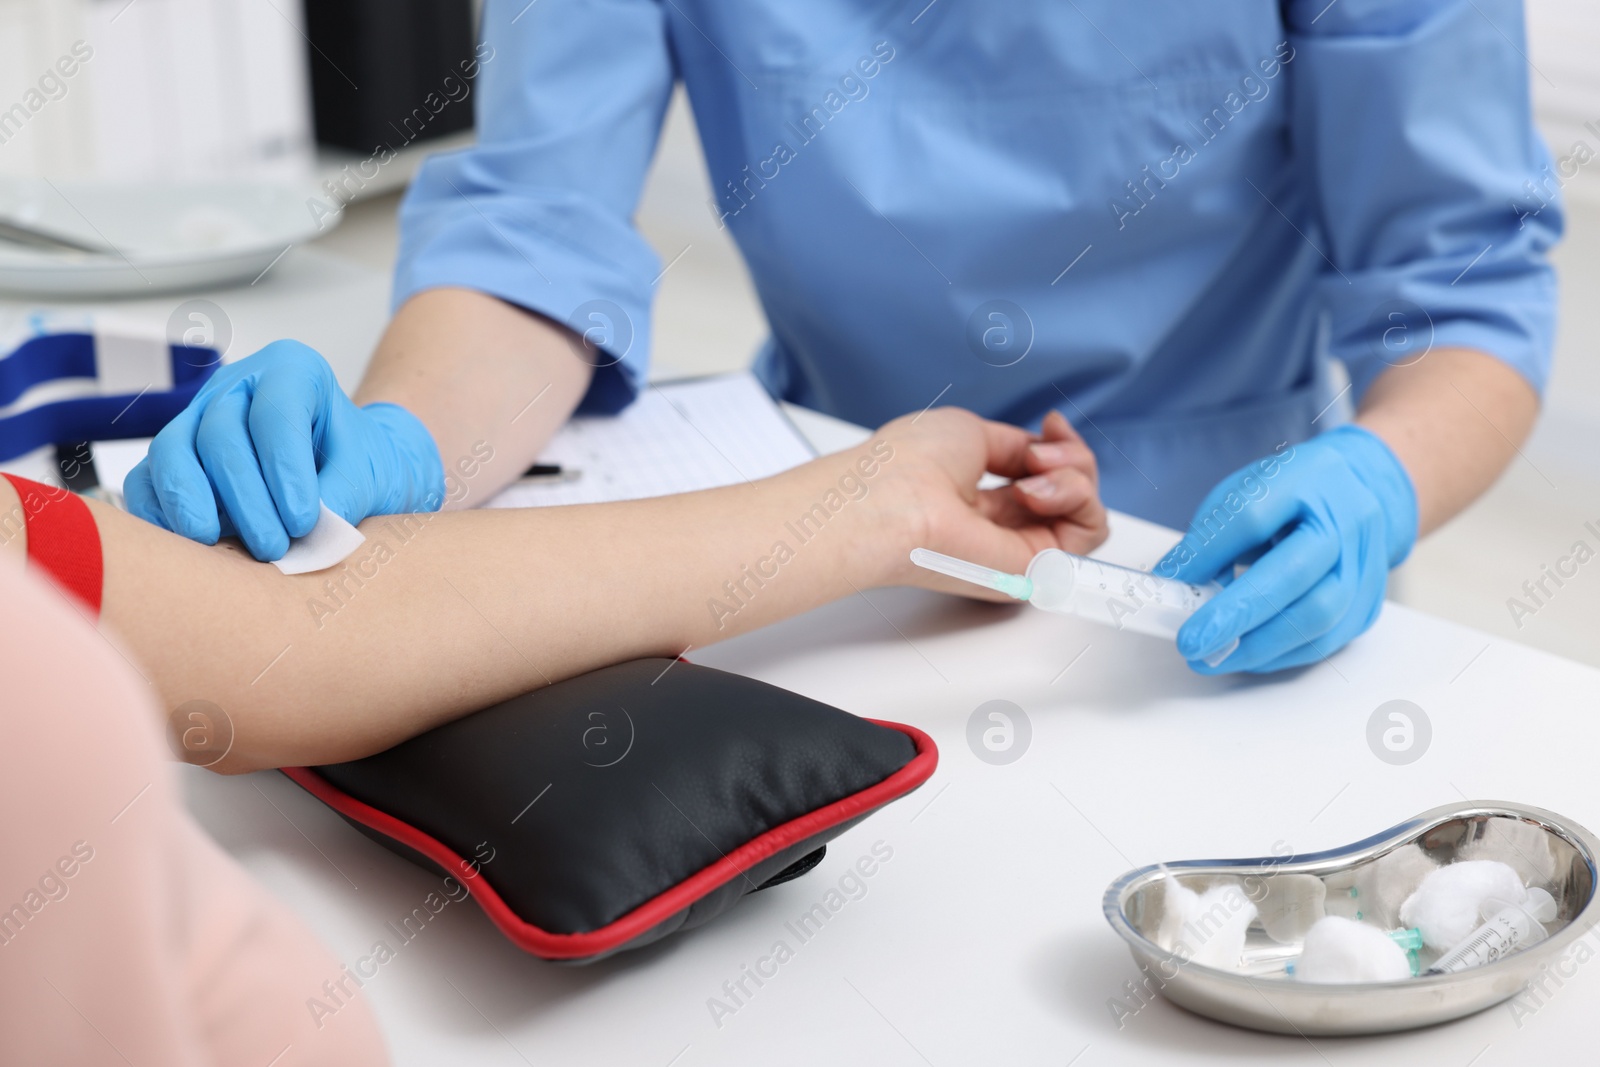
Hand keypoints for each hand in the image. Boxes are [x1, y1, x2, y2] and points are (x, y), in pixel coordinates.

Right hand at [125, 340, 444, 560]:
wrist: (347, 470)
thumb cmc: (359, 463)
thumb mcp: (370, 472)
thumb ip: (345, 495)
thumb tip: (312, 534)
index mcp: (292, 370)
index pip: (275, 413)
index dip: (284, 469)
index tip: (304, 521)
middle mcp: (237, 386)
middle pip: (220, 434)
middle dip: (244, 498)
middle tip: (272, 547)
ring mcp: (198, 418)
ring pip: (172, 451)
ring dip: (191, 503)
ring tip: (216, 545)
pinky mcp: (173, 456)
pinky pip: (146, 479)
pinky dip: (158, 511)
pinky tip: (184, 543)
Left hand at [867, 407, 1108, 594]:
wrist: (894, 501)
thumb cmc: (910, 465)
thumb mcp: (971, 433)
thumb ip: (1015, 447)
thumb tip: (1041, 449)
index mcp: (978, 494)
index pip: (1043, 474)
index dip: (1059, 444)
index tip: (1052, 424)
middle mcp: (1001, 524)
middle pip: (1072, 490)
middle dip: (1072, 456)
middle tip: (1040, 454)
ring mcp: (1019, 547)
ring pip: (1087, 508)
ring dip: (1075, 476)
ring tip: (1036, 473)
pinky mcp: (1036, 567)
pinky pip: (1091, 531)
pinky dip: (1080, 499)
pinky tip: (1039, 492)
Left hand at [1157, 425, 1417, 673]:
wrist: (1362, 493)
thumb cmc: (1294, 493)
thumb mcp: (1246, 490)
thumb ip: (1213, 534)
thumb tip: (1177, 582)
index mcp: (1309, 478)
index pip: (1252, 518)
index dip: (1207, 554)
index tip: (1169, 583)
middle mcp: (1346, 521)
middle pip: (1292, 574)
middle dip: (1234, 614)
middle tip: (1191, 641)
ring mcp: (1364, 566)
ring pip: (1316, 617)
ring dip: (1256, 646)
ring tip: (1210, 657)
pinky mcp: (1368, 605)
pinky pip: (1324, 642)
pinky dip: (1277, 655)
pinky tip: (1244, 656)